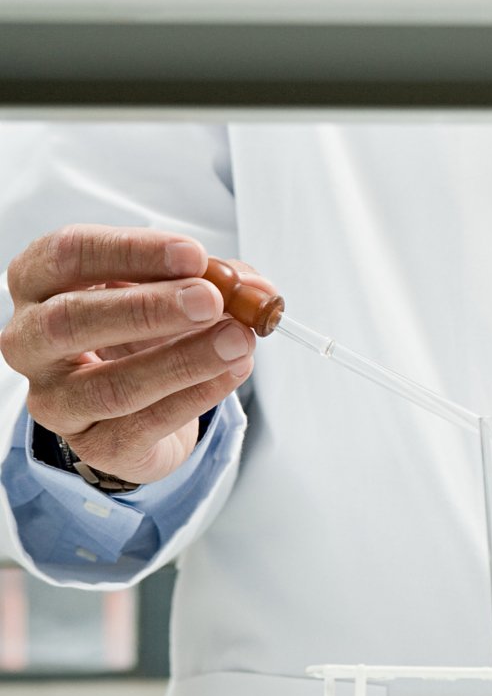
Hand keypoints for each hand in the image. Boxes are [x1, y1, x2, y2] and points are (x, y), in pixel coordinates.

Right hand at [2, 224, 264, 486]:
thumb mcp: (173, 294)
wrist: (142, 411)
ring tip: (237, 340)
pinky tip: (231, 373)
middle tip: (209, 301)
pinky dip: (195, 396)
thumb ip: (214, 282)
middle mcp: (31, 340)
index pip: (69, 253)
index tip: (192, 255)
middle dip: (148, 308)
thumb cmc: (145, 337)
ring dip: (181, 361)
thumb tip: (255, 287)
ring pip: (110, 384)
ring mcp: (55, 398)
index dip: (131, 251)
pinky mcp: (93, 444)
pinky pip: (144, 423)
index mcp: (40, 283)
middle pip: (72, 319)